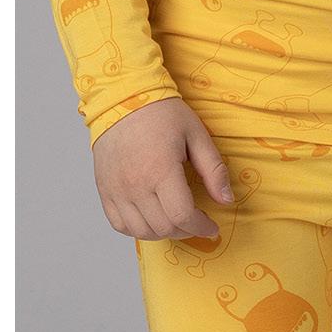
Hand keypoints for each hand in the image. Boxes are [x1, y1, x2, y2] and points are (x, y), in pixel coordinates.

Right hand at [91, 97, 234, 240]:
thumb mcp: (196, 135)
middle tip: (196, 221)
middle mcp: (135, 185)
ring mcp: (117, 190)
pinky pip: (119, 224)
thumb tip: (226, 200)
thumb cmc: (161, 113)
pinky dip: (137, 229)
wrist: (122, 99)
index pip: (182, 216)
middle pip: (164, 227)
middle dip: (186, 230)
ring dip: (163, 233)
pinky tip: (151, 219)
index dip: (201, 227)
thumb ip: (213, 170)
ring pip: (141, 231)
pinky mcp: (105, 190)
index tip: (211, 227)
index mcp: (160, 170)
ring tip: (175, 221)